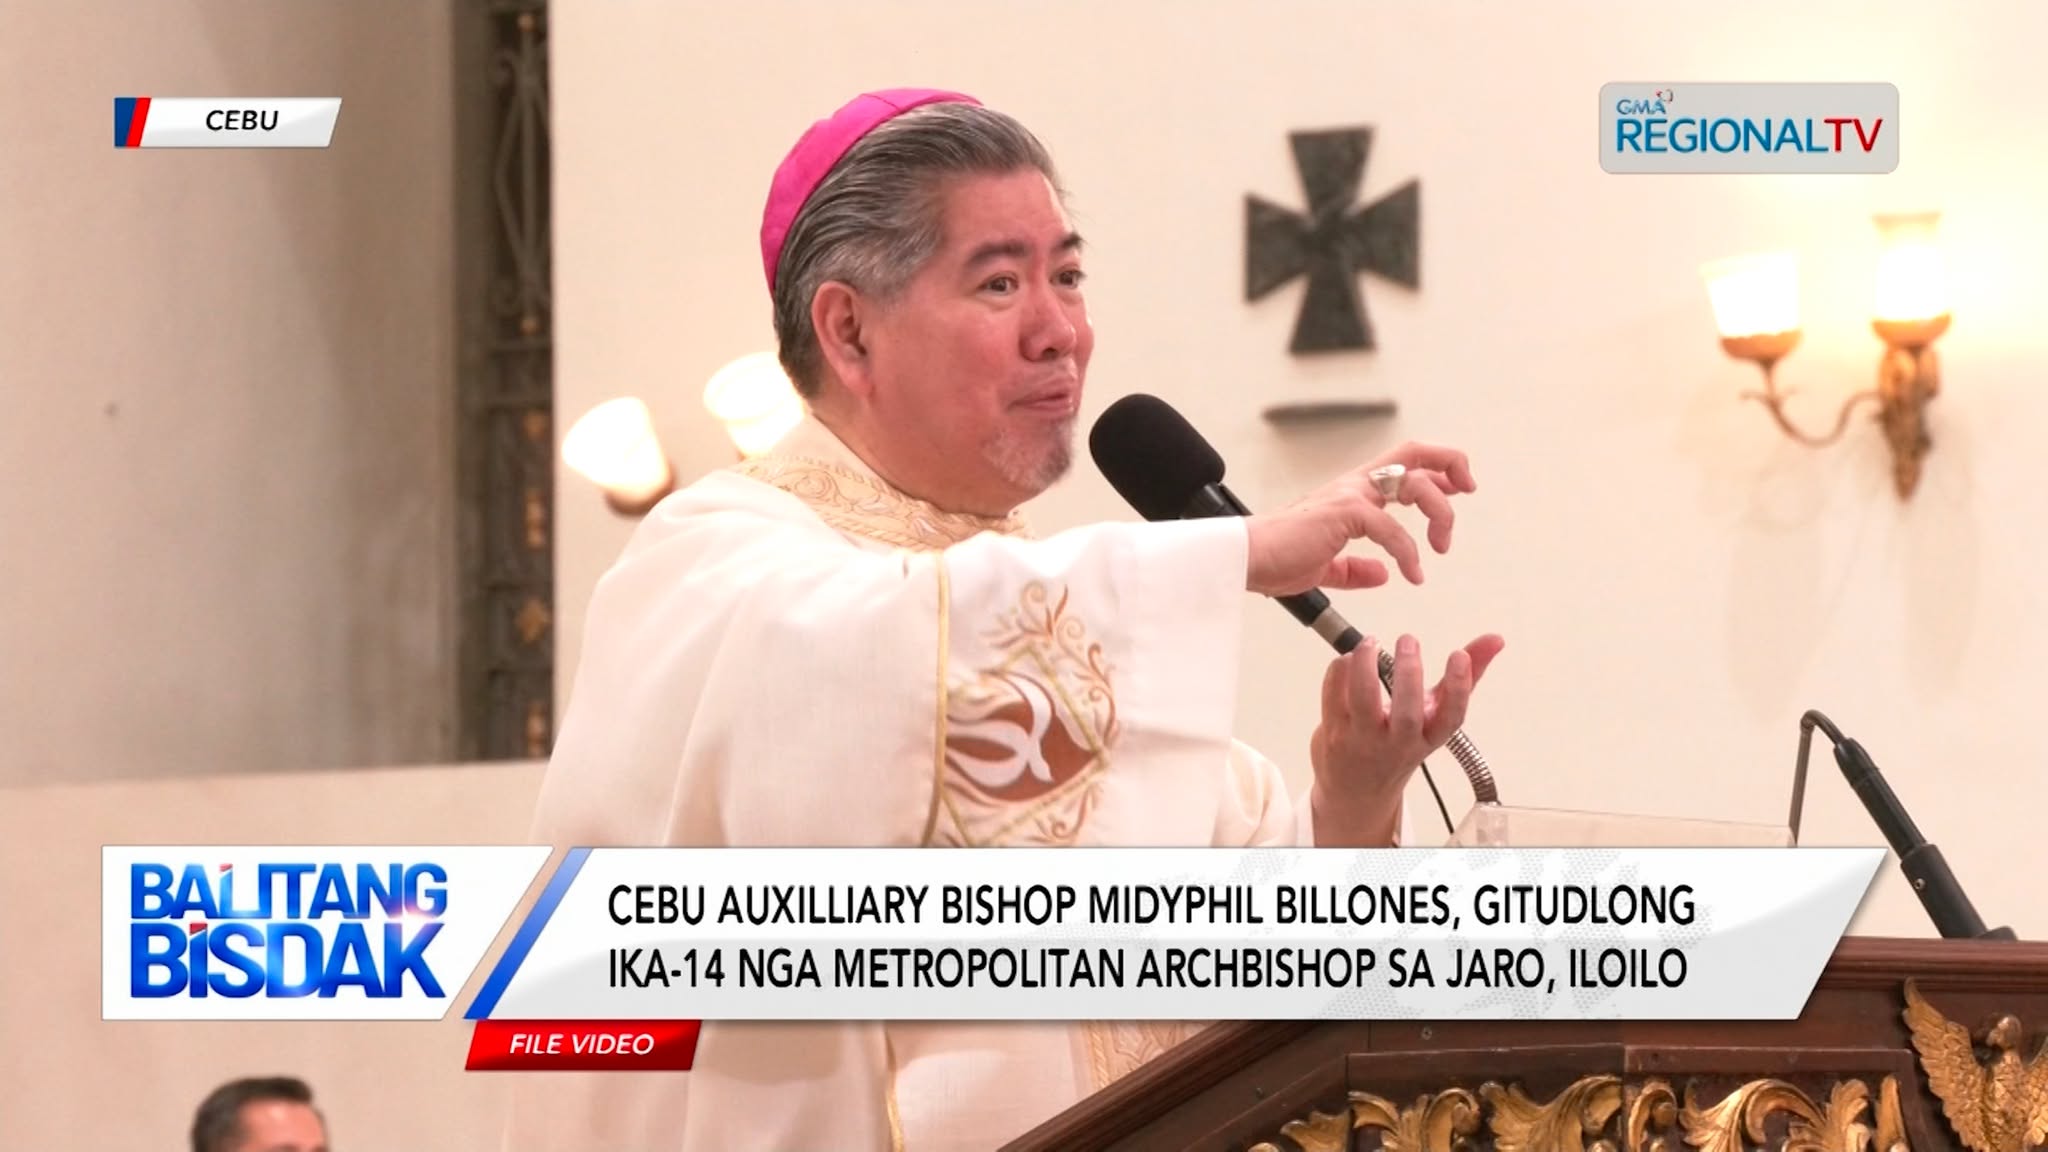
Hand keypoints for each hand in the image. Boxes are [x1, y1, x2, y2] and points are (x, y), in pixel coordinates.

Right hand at [1244, 443, 1476, 596]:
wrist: (1246, 559)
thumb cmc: (1276, 559)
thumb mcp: (1326, 567)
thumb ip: (1355, 568)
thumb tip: (1382, 573)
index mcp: (1352, 492)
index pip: (1404, 465)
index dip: (1438, 471)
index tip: (1458, 488)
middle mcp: (1355, 484)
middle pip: (1416, 453)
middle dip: (1451, 463)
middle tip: (1468, 488)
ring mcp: (1350, 494)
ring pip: (1415, 483)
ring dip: (1440, 513)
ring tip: (1441, 546)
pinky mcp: (1344, 512)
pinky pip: (1392, 529)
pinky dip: (1410, 554)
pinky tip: (1412, 574)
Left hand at [1309, 633, 1504, 846]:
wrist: (1357, 791)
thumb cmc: (1400, 744)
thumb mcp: (1434, 715)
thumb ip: (1464, 676)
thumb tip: (1495, 639)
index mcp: (1429, 737)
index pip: (1451, 717)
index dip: (1459, 686)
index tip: (1459, 655)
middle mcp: (1399, 743)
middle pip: (1407, 713)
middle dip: (1409, 673)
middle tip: (1409, 640)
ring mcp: (1363, 740)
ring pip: (1363, 702)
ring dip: (1365, 666)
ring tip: (1371, 642)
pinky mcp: (1334, 734)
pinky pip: (1333, 697)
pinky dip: (1339, 671)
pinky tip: (1348, 658)